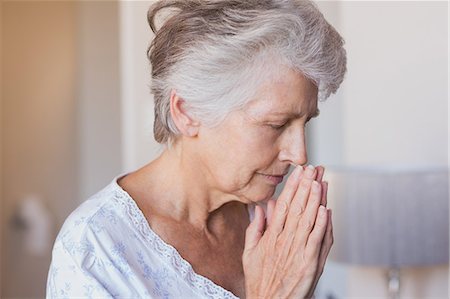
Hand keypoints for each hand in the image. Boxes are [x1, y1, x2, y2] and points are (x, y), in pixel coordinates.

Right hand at [243, 165, 332, 298]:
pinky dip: (322, 225)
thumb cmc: (259, 280)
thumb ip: (255, 228)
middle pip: (297, 208)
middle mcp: (284, 240)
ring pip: (308, 220)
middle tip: (313, 169)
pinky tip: (325, 210)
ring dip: (315, 199)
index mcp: (270, 236)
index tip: (299, 173)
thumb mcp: (249, 252)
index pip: (283, 205)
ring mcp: (297, 251)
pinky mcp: (308, 263)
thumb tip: (262, 208)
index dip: (292, 187)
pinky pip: (317, 240)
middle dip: (306, 186)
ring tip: (320, 181)